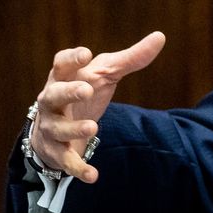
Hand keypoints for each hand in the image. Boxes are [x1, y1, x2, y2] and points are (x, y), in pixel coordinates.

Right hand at [28, 31, 165, 182]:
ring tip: (94, 127)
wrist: (56, 127)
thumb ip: (131, 58)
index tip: (86, 53)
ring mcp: (52, 126)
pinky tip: (93, 175)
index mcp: (64, 77)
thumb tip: (160, 37)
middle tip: (86, 89)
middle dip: (69, 92)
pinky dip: (78, 168)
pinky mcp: (56, 151)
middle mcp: (52, 100)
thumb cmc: (83, 91)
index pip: (62, 63)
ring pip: (58, 128)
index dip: (72, 58)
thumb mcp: (105, 73)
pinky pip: (65, 160)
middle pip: (55, 94)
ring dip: (74, 128)